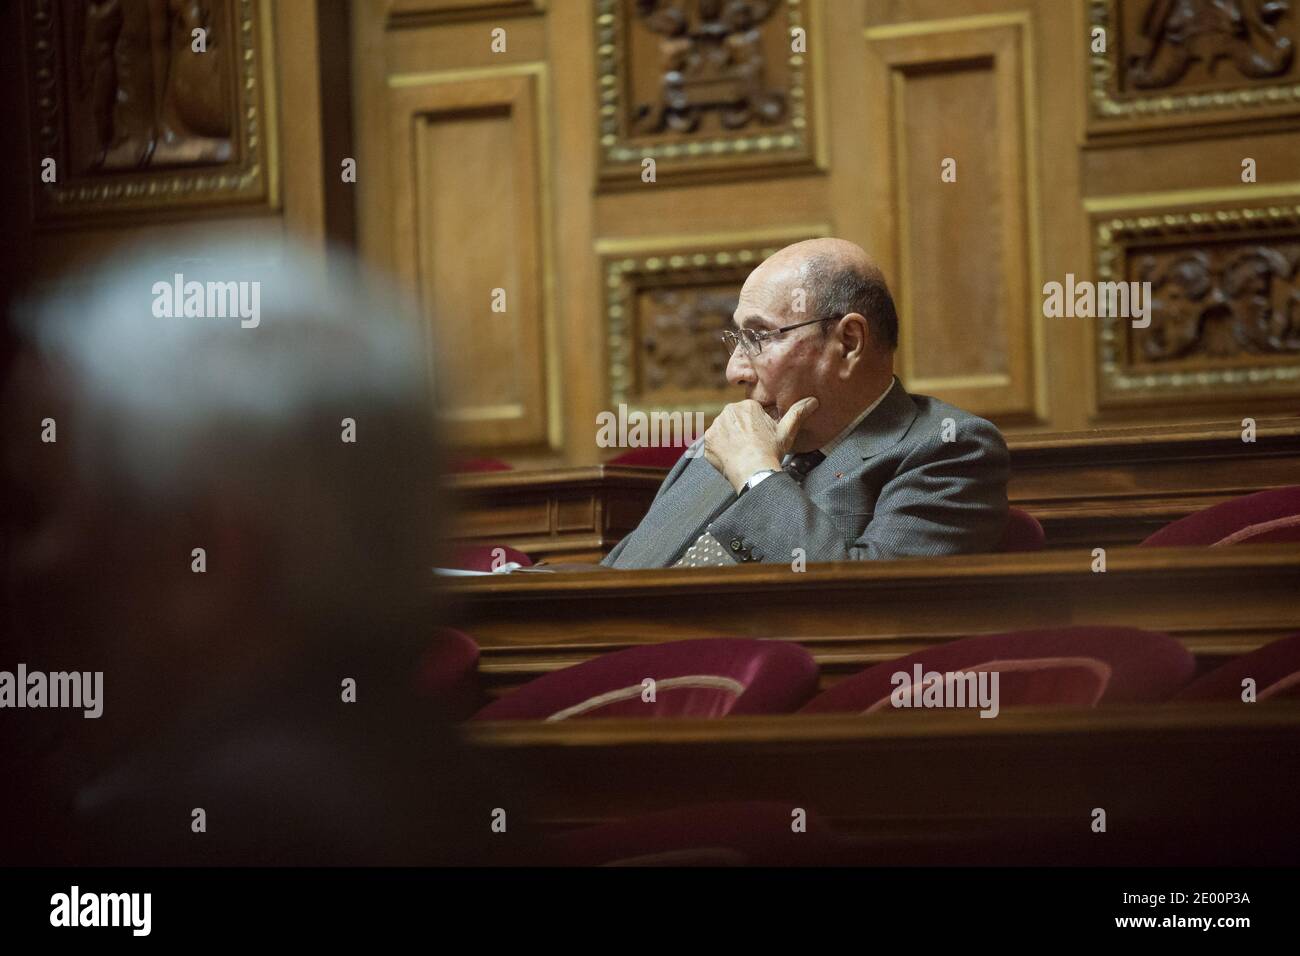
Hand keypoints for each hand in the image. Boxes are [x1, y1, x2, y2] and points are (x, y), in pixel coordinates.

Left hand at [703, 397, 818, 492]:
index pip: (749, 413)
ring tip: (742, 453)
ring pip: (724, 431)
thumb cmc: (771, 451)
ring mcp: (715, 427)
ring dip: (730, 440)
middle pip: (735, 421)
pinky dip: (720, 451)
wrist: (754, 472)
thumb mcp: (787, 431)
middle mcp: (728, 412)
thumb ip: (798, 412)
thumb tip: (813, 400)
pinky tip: (732, 458)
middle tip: (751, 447)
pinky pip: (713, 444)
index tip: (761, 439)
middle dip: (741, 432)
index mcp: (746, 405)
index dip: (756, 427)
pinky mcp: (707, 441)